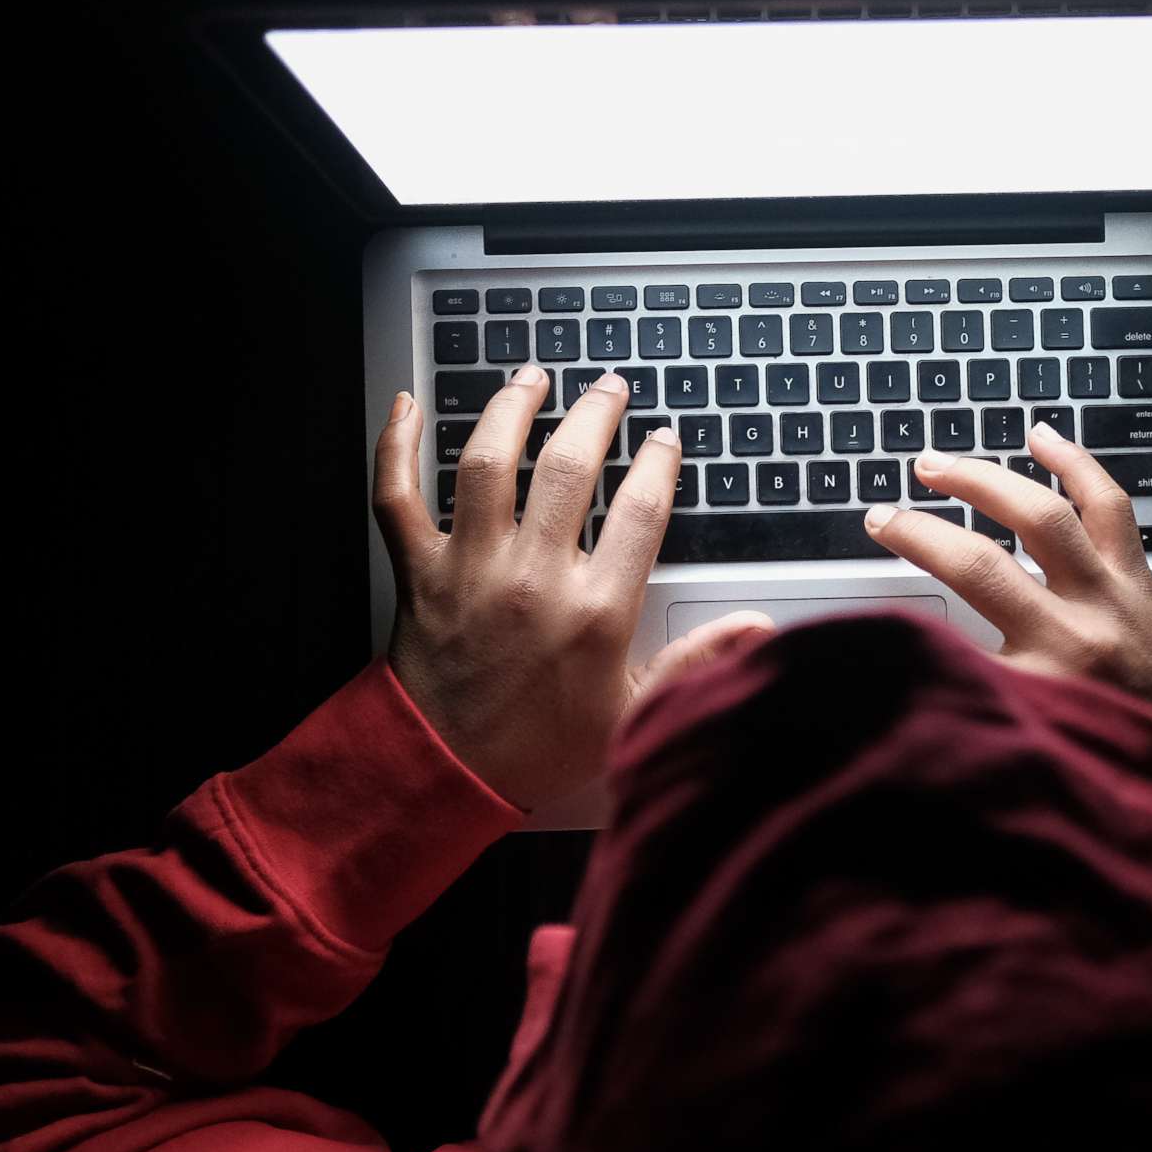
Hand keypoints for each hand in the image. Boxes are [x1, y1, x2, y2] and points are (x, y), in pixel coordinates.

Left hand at [371, 365, 774, 806]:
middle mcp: (534, 578)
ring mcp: (471, 568)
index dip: (657, 463)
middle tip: (608, 387)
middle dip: (594, 413)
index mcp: (596, 612)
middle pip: (568, 468)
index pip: (640, 511)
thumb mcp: (635, 713)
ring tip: (532, 376)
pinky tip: (406, 404)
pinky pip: (398, 495)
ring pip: (487, 463)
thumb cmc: (539, 749)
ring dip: (510, 408)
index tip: (664, 439)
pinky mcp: (419, 573)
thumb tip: (756, 629)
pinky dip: (395, 446)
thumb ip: (695, 661)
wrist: (448, 775)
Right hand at [861, 421, 1151, 722]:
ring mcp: (1110, 594)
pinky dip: (1073, 462)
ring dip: (983, 482)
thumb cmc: (1121, 746)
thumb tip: (918, 675)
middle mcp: (1075, 633)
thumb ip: (983, 704)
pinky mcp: (1138, 573)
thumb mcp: (1040, 743)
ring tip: (936, 464)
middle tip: (881, 518)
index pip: (948, 652)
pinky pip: (1107, 503)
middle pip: (979, 567)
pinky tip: (1040, 436)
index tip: (859, 614)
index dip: (895, 628)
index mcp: (1042, 688)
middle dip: (921, 536)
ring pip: (1044, 516)